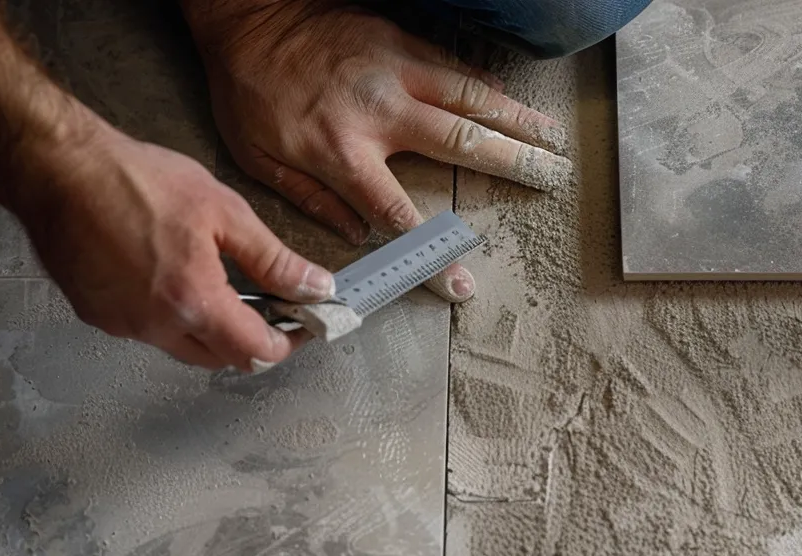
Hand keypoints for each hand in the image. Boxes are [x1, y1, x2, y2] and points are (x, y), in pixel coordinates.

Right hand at [12, 122, 332, 370]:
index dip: (287, 343)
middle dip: (249, 339)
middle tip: (268, 304)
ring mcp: (120, 324)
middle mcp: (154, 325)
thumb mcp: (223, 212)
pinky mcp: (95, 314)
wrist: (56, 169)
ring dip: (208, 329)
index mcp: (193, 302)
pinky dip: (169, 316)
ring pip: (181, 347)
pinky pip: (146, 330)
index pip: (255, 351)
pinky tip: (171, 276)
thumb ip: (273, 259)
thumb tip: (315, 286)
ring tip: (217, 283)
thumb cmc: (133, 180)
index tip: (302, 325)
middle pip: (220, 358)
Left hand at [183, 0, 572, 301]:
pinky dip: (485, 84)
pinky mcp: (400, 41)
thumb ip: (308, 199)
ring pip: (471, 98)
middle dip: (515, 164)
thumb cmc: (248, 87)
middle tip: (553, 177)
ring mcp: (397, 71)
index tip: (462, 283)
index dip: (434, 255)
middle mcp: (382, 112)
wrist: (248, 12)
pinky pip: (454, 64)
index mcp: (344, 152)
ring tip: (553, 137)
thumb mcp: (257, 157)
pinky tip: (508, 98)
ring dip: (517, 120)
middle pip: (462, 146)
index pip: (399, 216)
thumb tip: (355, 236)